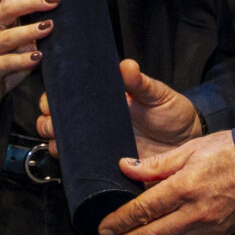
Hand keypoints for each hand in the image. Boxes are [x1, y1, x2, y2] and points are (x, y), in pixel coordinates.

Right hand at [0, 0, 58, 107]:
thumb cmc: (5, 62)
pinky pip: (7, 62)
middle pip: (8, 8)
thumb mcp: (19, 43)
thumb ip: (33, 30)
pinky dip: (23, 59)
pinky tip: (38, 57)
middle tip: (54, 0)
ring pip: (8, 36)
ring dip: (31, 30)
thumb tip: (62, 19)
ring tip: (49, 26)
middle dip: (32, 2)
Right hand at [35, 59, 203, 159]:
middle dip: (47, 123)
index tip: (51, 101)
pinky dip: (73, 167)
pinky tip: (76, 163)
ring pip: (62, 145)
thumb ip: (141, 83)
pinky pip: (81, 169)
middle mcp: (94, 123)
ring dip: (56, 144)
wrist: (187, 142)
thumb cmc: (172, 113)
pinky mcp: (106, 167)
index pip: (65, 97)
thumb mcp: (158, 95)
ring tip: (63, 143)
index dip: (52, 99)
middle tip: (54, 124)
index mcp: (101, 101)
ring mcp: (97, 146)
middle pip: (55, 122)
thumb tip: (126, 65)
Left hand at [97, 130, 234, 234]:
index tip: (104, 227)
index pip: (144, 210)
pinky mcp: (220, 233)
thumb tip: (126, 167)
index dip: (120, 221)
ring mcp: (209, 227)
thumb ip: (158, 163)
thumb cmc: (233, 151)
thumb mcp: (193, 148)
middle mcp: (196, 212)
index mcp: (186, 187)